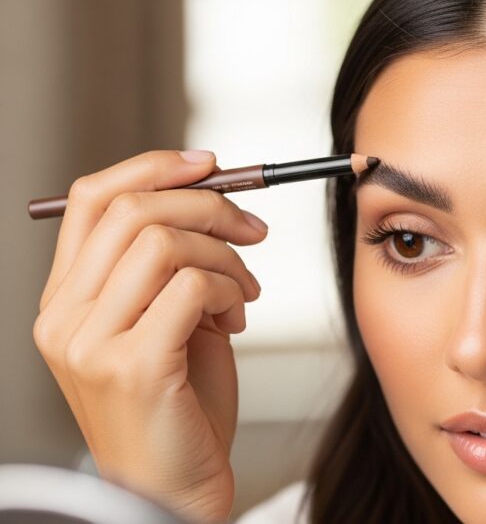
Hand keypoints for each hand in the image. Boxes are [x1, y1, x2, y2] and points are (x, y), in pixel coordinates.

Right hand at [32, 150, 267, 521]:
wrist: (175, 488)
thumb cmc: (179, 406)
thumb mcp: (169, 321)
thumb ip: (173, 264)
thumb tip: (211, 192)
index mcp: (65, 300)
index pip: (91, 200)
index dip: (152, 168)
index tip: (209, 165)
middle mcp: (64, 318)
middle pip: (132, 210)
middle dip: (209, 206)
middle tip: (253, 230)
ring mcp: (91, 343)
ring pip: (164, 243)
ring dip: (225, 256)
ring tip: (245, 290)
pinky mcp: (133, 366)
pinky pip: (190, 287)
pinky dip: (228, 289)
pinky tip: (237, 317)